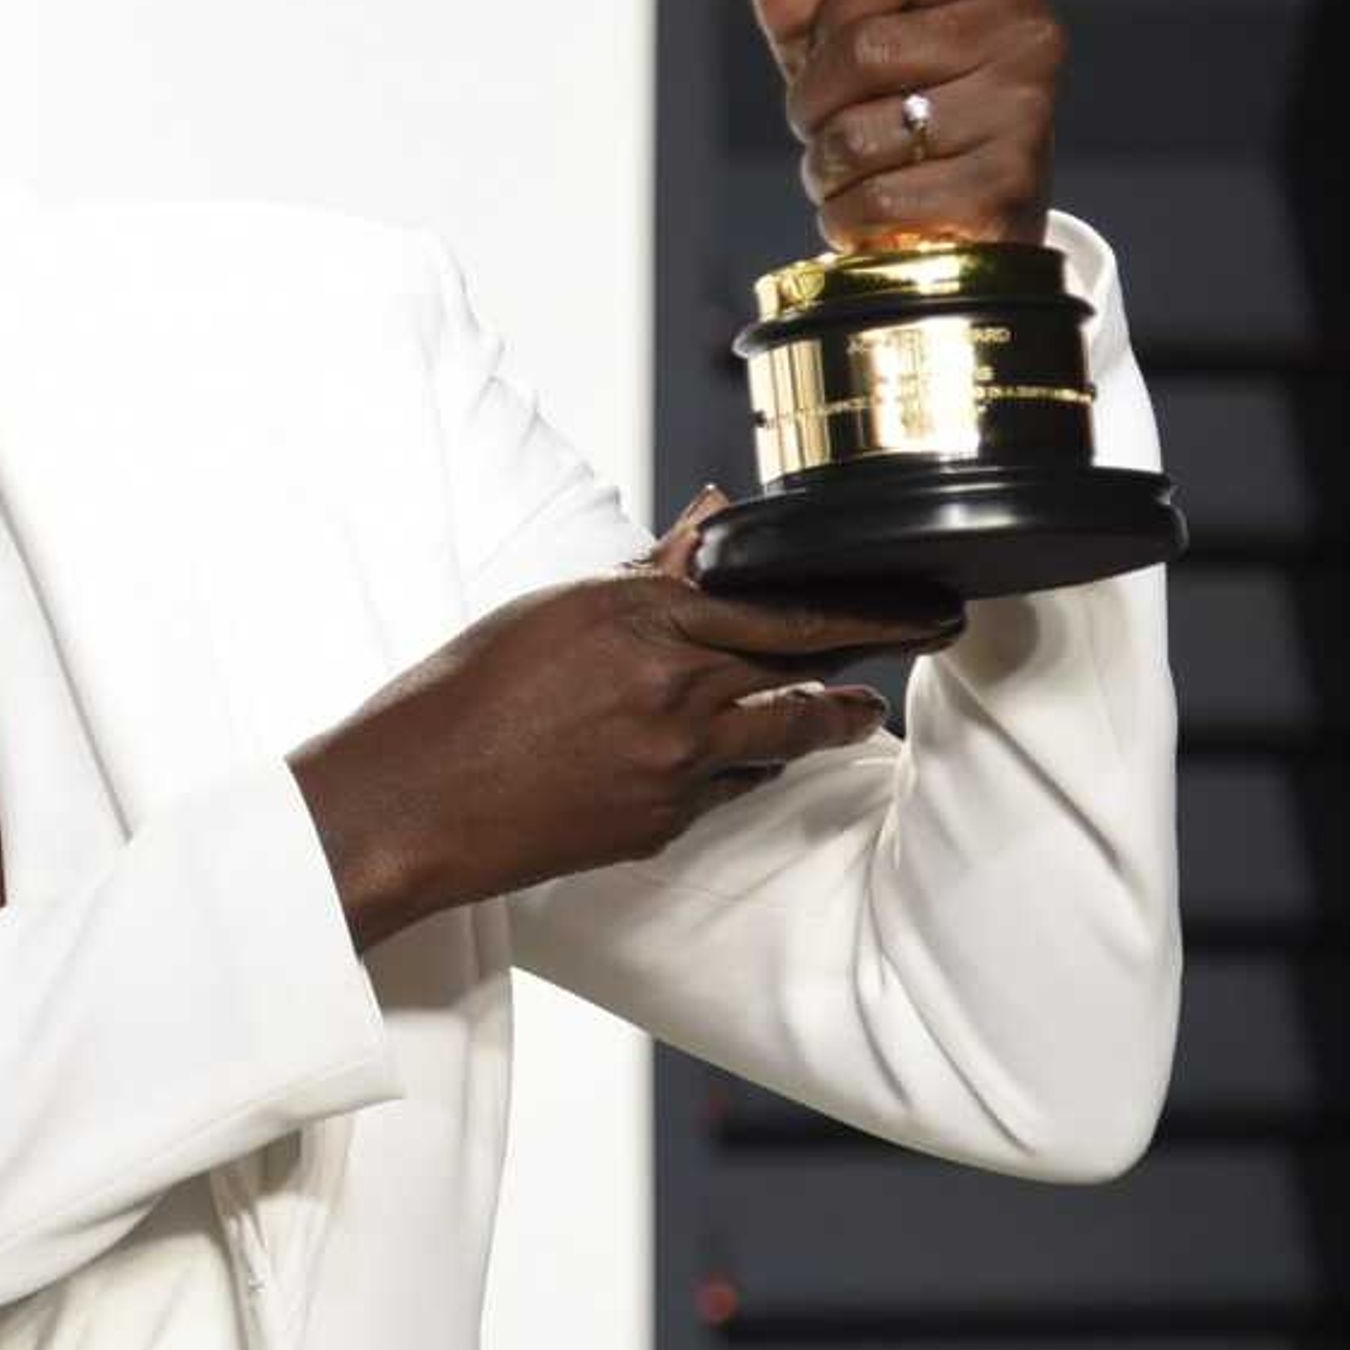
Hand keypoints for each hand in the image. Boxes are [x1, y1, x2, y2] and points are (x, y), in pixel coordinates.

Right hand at [287, 502, 963, 945]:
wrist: (412, 802)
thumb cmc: (459, 696)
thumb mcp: (552, 608)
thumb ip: (647, 572)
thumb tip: (710, 524)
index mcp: (644, 619)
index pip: (787, 602)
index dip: (868, 598)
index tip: (920, 591)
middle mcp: (675, 690)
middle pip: (809, 663)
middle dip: (880, 644)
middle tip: (937, 628)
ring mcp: (675, 766)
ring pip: (787, 735)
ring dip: (834, 718)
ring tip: (863, 711)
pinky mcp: (661, 825)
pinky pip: (729, 789)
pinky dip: (745, 768)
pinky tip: (748, 761)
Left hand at [749, 0, 1063, 249]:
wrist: (981, 213)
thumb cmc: (918, 110)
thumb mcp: (862, 44)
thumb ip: (812, 4)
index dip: (834, 7)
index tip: (829, 47)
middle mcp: (1025, 36)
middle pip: (864, 51)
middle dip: (811, 100)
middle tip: (820, 124)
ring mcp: (1021, 114)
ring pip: (859, 135)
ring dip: (824, 166)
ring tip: (845, 170)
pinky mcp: (1004, 191)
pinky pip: (878, 199)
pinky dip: (847, 214)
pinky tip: (865, 210)